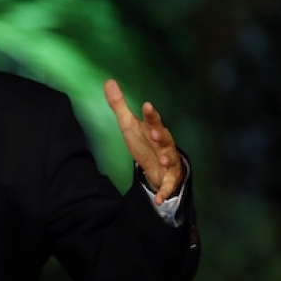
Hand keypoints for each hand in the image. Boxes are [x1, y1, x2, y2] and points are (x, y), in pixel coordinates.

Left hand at [104, 79, 182, 204]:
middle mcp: (164, 143)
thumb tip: (109, 81)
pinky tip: (157, 199)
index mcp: (153, 130)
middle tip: (155, 132)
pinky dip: (164, 192)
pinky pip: (168, 185)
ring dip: (168, 157)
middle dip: (161, 134)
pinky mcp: (170, 177)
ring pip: (171, 157)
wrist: (158, 167)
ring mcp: (169, 160)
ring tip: (163, 158)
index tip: (146, 106)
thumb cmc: (144, 142)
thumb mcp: (129, 125)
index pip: (152, 120)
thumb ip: (119, 105)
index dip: (150, 114)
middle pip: (165, 137)